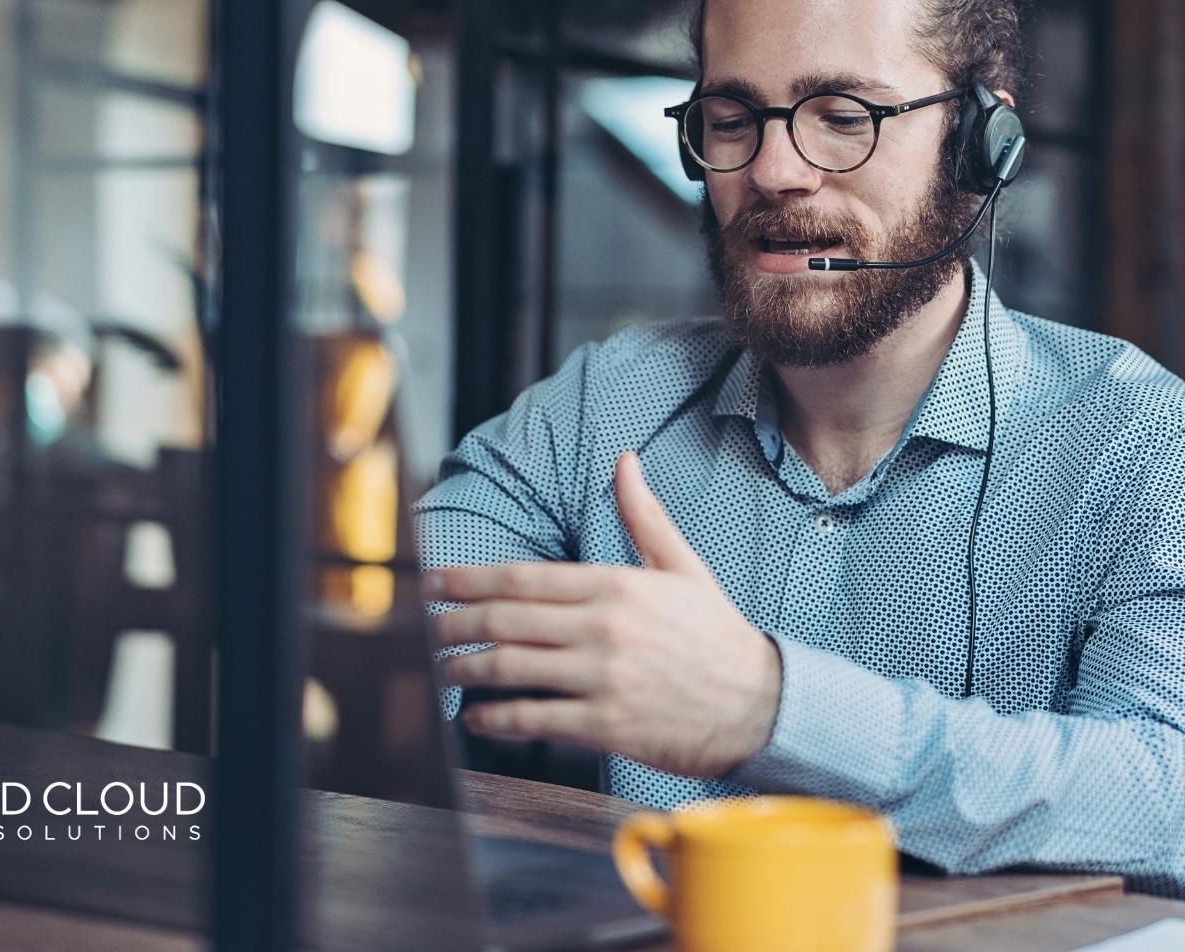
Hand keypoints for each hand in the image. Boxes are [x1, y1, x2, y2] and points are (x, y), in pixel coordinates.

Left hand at [427, 451, 781, 777]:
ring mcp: (601, 678)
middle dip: (454, 623)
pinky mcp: (605, 724)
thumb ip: (644, 516)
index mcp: (616, 585)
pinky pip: (535, 718)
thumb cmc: (716, 636)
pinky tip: (478, 717)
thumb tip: (626, 461)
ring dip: (466, 670)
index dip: (470, 578)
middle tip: (426, 628)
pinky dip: (497, 718)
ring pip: (511, 669)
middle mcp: (603, 629)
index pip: (523, 577)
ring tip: (444, 671)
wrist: (758, 705)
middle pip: (505, 620)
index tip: (435, 581)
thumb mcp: (682, 567)